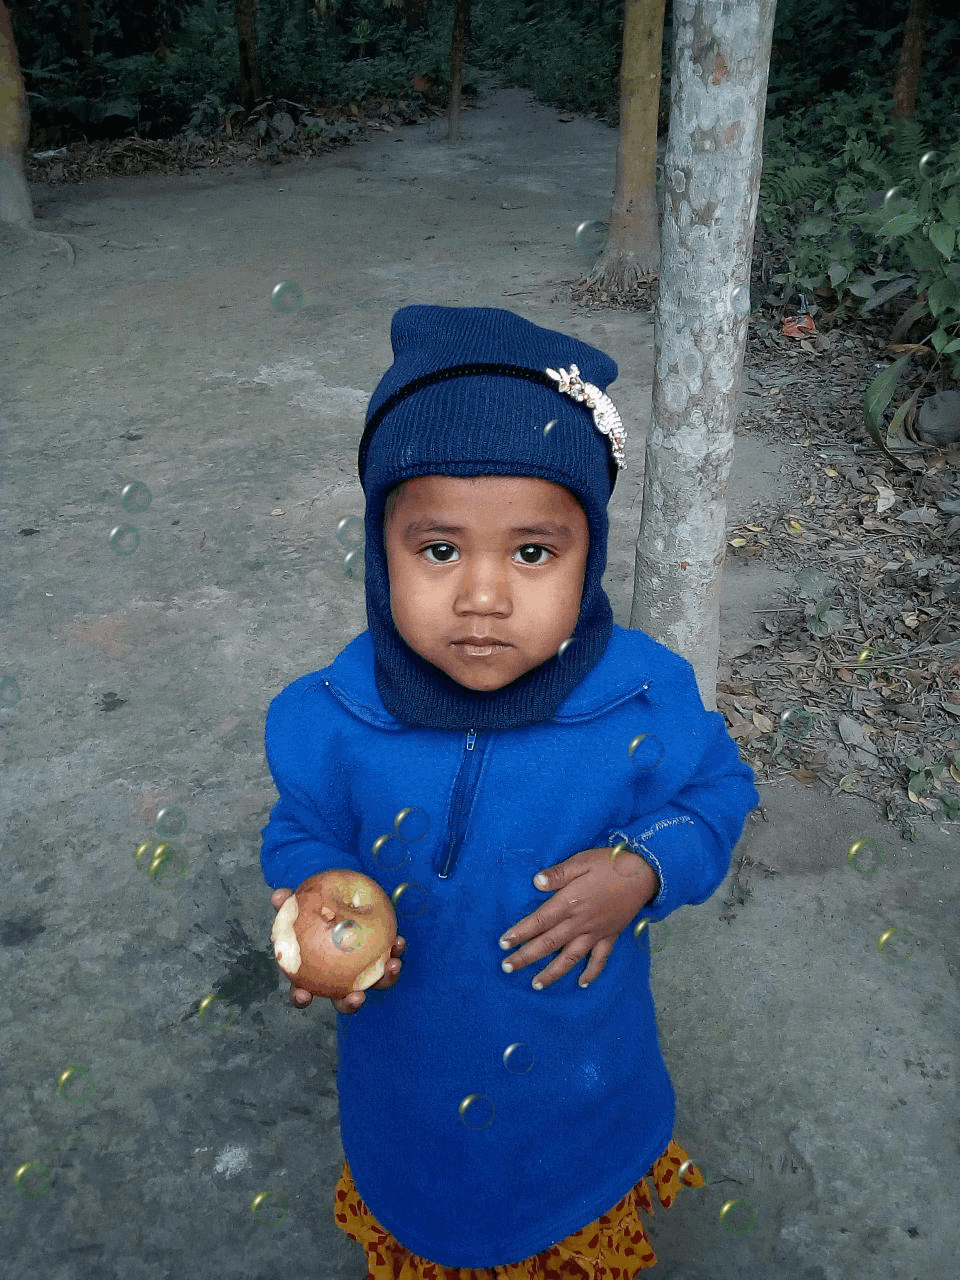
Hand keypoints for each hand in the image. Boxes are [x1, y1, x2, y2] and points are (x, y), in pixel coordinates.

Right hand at [270, 887, 405, 1014]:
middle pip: (342, 1001)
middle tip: (357, 997)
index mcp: (312, 974)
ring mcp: (361, 973)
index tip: (303, 995)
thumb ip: (288, 903)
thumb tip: (278, 896)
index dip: (300, 997)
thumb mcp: (300, 906)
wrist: (340, 904)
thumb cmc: (315, 912)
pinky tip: (398, 941)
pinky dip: (394, 952)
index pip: (301, 992)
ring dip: (384, 980)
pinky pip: (387, 960)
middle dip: (350, 1004)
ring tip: (392, 966)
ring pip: (372, 984)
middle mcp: (337, 980)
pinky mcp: (380, 960)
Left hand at [497, 846, 657, 990]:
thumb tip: (535, 882)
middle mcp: (580, 922)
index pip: (538, 922)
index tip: (503, 943)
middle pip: (548, 944)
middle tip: (507, 968)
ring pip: (570, 958)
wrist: (645, 873)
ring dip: (552, 973)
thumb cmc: (610, 864)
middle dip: (526, 957)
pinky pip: (600, 959)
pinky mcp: (611, 936)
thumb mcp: (581, 861)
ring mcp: (596, 932)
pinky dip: (591, 973)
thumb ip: (557, 874)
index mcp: (569, 903)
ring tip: (535, 984)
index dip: (520, 933)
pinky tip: (581, 983)